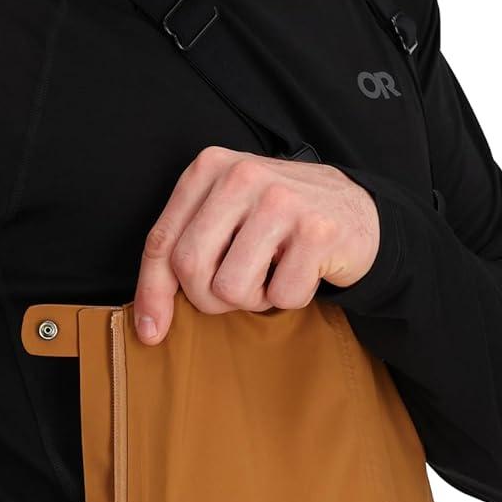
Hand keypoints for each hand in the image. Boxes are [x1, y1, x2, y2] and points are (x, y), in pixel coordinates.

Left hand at [134, 147, 379, 342]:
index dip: (152, 293)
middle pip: (191, 268)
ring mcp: (281, 200)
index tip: (150, 332)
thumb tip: (148, 323)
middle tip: (238, 291)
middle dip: (209, 299)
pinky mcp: (317, 229)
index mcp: (209, 169)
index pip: (162, 242)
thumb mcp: (224, 219)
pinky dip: (292, 297)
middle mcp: (241, 176)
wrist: (353, 209)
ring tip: (272, 274)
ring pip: (232, 289)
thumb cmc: (277, 222)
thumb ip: (184, 251)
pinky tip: (303, 269)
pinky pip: (282, 296)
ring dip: (254, 299)